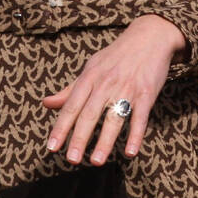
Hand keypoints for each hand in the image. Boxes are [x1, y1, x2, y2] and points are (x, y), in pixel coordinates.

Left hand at [42, 14, 183, 164]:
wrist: (150, 37)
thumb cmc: (117, 55)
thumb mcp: (91, 67)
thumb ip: (70, 89)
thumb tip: (47, 103)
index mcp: (90, 77)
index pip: (71, 106)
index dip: (61, 127)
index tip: (52, 147)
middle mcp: (106, 84)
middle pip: (90, 114)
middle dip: (79, 138)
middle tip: (71, 160)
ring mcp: (127, 89)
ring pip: (114, 118)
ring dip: (105, 141)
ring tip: (96, 161)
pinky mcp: (146, 93)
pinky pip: (140, 118)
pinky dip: (135, 135)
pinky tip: (130, 152)